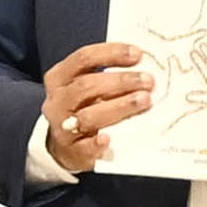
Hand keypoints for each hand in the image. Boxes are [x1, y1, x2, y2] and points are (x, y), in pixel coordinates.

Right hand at [36, 41, 155, 172]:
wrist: (65, 146)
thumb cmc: (83, 108)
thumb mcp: (86, 86)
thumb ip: (107, 75)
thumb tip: (142, 65)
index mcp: (60, 78)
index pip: (84, 59)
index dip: (111, 54)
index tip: (137, 54)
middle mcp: (58, 101)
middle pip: (86, 86)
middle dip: (120, 82)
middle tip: (147, 81)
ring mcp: (63, 127)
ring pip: (88, 116)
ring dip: (119, 107)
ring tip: (145, 101)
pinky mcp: (73, 152)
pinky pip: (85, 147)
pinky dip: (97, 144)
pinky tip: (110, 139)